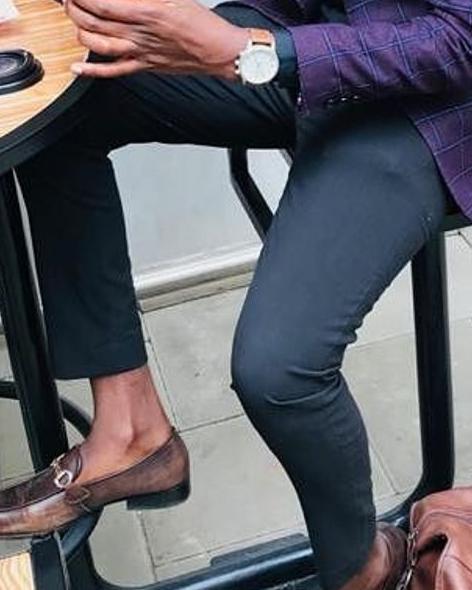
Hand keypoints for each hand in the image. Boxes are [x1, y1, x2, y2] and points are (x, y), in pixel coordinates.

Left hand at [65, 0, 249, 78]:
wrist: (218, 51)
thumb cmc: (201, 24)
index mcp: (146, 12)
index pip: (102, 3)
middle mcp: (140, 34)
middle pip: (94, 22)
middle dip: (75, 8)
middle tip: (71, 0)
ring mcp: (140, 53)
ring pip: (98, 45)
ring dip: (80, 32)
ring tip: (74, 19)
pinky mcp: (144, 66)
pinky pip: (113, 71)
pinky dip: (92, 71)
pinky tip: (77, 68)